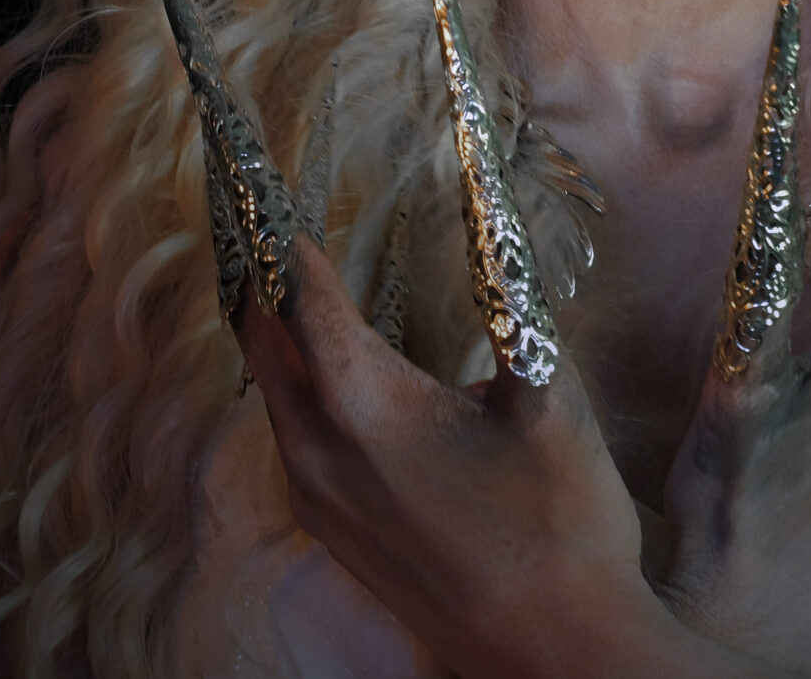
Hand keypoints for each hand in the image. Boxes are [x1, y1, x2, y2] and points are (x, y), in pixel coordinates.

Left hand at [141, 0, 791, 678]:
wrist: (551, 650)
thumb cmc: (560, 523)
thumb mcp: (545, 395)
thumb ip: (509, 304)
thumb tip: (495, 222)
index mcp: (365, 404)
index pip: (303, 297)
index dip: (285, 235)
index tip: (260, 179)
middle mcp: (321, 451)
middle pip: (262, 342)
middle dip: (258, 274)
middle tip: (250, 213)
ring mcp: (321, 498)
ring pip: (273, 393)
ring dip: (272, 331)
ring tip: (280, 276)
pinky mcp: (336, 531)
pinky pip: (292, 437)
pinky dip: (293, 385)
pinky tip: (323, 372)